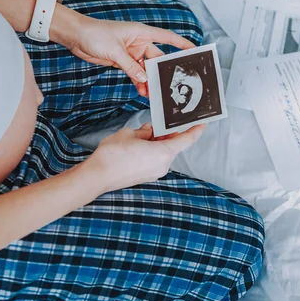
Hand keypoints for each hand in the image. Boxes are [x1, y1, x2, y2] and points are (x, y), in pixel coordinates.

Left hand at [53, 11, 195, 95]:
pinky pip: (135, 73)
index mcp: (142, 33)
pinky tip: (142, 91)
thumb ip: (131, 66)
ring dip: (149, 81)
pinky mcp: (123, 61)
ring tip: (154, 93)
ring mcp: (131, 52)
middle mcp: (139, 42)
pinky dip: (139, 82)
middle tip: (170, 84)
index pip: (168, 37)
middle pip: (157, 58)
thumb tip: (144, 79)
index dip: (182, 44)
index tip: (195, 51)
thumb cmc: (95, 34)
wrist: (76, 36)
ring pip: (146, 69)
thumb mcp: (115, 52)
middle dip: (163, 72)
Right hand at [85, 123, 205, 192]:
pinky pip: (154, 161)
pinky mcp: (146, 177)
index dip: (196, 130)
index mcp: (163, 152)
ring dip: (157, 143)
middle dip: (168, 134)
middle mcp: (163, 165)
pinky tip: (138, 146)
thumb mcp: (129, 134)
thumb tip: (149, 131)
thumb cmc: (113, 155)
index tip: (202, 123)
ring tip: (142, 134)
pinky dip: (151, 152)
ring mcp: (155, 173)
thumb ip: (144, 131)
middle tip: (159, 124)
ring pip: (162, 153)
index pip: (186, 140)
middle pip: (173, 146)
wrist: (98, 176)